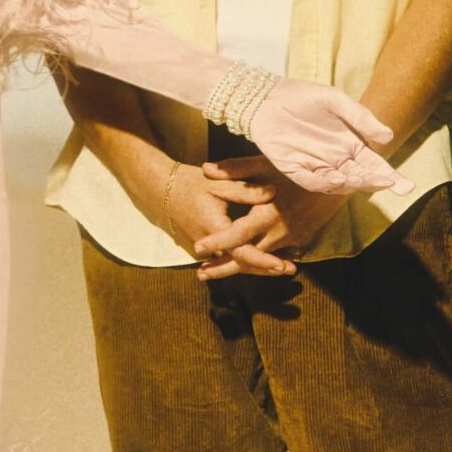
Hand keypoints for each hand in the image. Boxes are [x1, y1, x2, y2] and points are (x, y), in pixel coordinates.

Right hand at [112, 139, 274, 260]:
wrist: (160, 190)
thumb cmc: (190, 183)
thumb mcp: (217, 182)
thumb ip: (245, 189)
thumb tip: (273, 192)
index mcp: (213, 228)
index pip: (242, 252)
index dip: (263, 260)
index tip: (282, 265)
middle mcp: (207, 245)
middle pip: (240, 264)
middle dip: (266, 268)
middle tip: (291, 270)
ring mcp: (202, 250)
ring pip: (233, 263)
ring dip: (256, 266)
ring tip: (282, 268)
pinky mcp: (202, 249)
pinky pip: (225, 258)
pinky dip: (243, 260)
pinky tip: (262, 260)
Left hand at [199, 157, 347, 276]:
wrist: (339, 178)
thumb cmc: (300, 167)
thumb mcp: (266, 164)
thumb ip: (235, 169)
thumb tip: (206, 168)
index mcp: (268, 214)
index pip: (238, 234)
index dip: (217, 243)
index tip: (198, 248)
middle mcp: (279, 232)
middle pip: (248, 257)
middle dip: (224, 267)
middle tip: (201, 275)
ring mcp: (292, 239)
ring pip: (261, 259)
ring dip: (241, 266)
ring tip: (217, 271)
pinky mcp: (300, 239)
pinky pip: (276, 254)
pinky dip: (260, 260)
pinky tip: (246, 262)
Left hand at [243, 79, 400, 196]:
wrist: (267, 96)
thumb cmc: (304, 96)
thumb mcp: (336, 101)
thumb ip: (361, 118)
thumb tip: (388, 137)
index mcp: (350, 145)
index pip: (375, 165)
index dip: (391, 176)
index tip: (406, 185)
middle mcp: (336, 159)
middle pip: (360, 177)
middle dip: (376, 182)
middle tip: (388, 183)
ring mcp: (316, 166)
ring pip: (339, 183)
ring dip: (353, 183)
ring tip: (365, 179)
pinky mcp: (294, 169)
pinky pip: (312, 181)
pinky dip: (325, 183)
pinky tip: (338, 178)